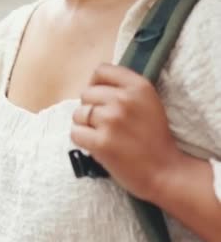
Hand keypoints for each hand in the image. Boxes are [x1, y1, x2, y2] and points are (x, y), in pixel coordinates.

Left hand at [71, 63, 181, 201]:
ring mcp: (112, 120)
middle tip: (105, 123)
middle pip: (86, 93)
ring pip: (78, 114)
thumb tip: (94, 83)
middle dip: (91, 108)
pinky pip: (75, 133)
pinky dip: (82, 141)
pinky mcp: (102, 142)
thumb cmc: (154, 137)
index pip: (101, 70)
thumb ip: (125, 87)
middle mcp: (124, 99)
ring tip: (102, 135)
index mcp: (138, 85)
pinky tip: (96, 146)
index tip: (100, 97)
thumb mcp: (148, 101)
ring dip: (86, 126)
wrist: (165, 172)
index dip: (96, 83)